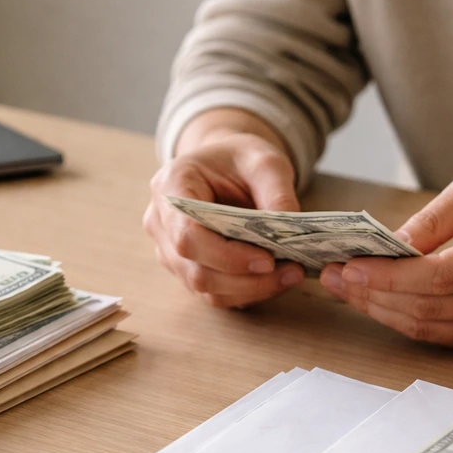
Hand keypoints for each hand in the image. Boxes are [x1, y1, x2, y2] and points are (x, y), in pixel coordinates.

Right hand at [143, 117, 305, 307]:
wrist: (223, 166)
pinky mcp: (186, 269)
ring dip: (251, 290)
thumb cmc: (238, 159)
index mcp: (170, 187)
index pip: (187, 234)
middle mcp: (160, 223)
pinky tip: (276, 280)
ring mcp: (169, 251)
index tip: (267, 260)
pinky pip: (214, 293)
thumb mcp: (264, 161)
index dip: (226, 255)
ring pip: (205, 288)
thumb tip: (290, 232)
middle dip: (246, 279)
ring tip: (291, 276)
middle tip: (292, 272)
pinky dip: (247, 292)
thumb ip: (277, 192)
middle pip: (196, 270)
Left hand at [320, 174, 452, 352]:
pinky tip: (373, 299)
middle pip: (430, 306)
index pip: (444, 274)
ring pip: (427, 327)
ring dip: (379, 309)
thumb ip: (433, 217)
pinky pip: (434, 337)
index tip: (351, 266)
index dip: (393, 276)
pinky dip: (398, 319)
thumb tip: (392, 245)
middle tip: (335, 275)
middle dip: (375, 293)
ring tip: (345, 287)